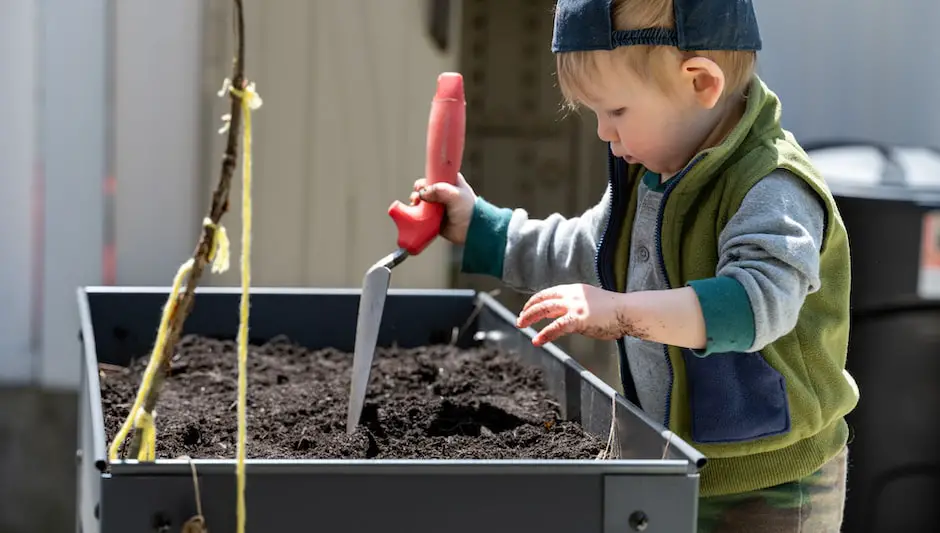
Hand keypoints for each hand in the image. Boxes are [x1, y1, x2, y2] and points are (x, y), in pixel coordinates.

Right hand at [409, 172, 476, 244]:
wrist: (472, 230)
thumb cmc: (469, 209)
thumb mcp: (455, 195)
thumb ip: (438, 190)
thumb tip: (422, 193)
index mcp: (451, 182)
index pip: (435, 175)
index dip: (427, 179)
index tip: (421, 185)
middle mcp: (444, 193)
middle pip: (426, 188)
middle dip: (419, 191)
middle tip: (417, 197)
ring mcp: (439, 205)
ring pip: (422, 200)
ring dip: (416, 201)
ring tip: (415, 204)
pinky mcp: (435, 218)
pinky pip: (422, 214)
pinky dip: (417, 213)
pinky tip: (415, 213)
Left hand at [516, 284, 631, 345]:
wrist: (628, 311)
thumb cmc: (615, 311)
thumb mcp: (592, 304)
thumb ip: (578, 309)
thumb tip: (569, 321)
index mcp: (575, 289)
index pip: (550, 292)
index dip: (536, 300)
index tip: (528, 307)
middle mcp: (572, 295)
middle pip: (544, 300)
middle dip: (529, 309)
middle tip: (520, 318)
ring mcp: (575, 306)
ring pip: (545, 309)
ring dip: (530, 317)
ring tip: (520, 325)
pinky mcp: (578, 319)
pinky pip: (556, 327)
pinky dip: (544, 333)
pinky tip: (537, 340)